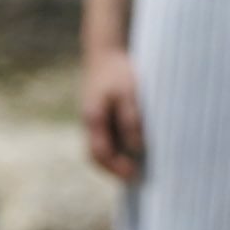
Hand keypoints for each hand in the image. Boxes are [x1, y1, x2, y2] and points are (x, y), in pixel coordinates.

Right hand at [81, 46, 144, 180]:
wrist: (106, 51)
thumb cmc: (119, 71)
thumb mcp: (129, 94)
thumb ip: (131, 120)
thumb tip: (136, 149)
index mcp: (94, 120)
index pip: (100, 153)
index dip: (116, 168)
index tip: (135, 176)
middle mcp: (90, 123)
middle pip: (96, 155)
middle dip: (114, 170)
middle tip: (137, 178)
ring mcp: (94, 119)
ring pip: (101, 147)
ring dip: (116, 160)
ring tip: (139, 168)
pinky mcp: (101, 115)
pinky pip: (107, 138)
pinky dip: (118, 148)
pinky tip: (136, 150)